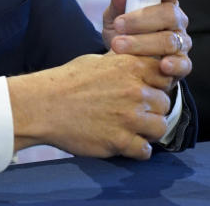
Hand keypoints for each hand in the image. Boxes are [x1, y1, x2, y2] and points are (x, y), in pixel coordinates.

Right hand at [7, 53, 170, 159]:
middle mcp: (135, 91)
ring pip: (160, 127)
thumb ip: (123, 61)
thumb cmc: (67, 81)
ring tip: (135, 129)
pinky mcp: (120, 142)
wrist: (43, 105)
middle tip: (137, 112)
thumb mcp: (99, 60)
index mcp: (131, 67)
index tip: (147, 90)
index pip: (166, 76)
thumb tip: (138, 58)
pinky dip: (138, 150)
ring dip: (149, 130)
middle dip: (153, 109)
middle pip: (165, 103)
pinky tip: (126, 143)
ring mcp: (129, 118)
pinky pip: (145, 151)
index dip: (157, 85)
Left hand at [101, 0, 190, 86]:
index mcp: (166, 0)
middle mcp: (177, 19)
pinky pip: (183, 64)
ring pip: (170, 40)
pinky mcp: (182, 65)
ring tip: (118, 46)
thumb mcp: (115, 15)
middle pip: (170, 13)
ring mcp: (182, 43)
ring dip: (142, 43)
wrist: (122, 66)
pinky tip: (161, 65)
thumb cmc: (123, 33)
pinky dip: (173, 64)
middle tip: (119, 24)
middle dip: (142, 19)